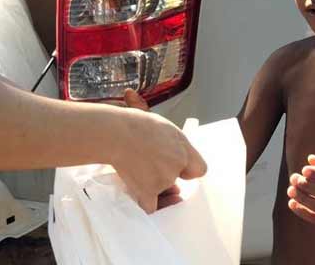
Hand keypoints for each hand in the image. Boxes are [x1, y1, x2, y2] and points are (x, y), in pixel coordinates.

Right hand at [118, 90, 182, 208]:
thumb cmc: (130, 122)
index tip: (178, 168)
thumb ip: (162, 132)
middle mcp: (177, 163)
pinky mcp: (148, 191)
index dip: (187, 169)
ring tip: (137, 173)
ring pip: (162, 190)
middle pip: (177, 179)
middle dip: (168, 177)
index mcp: (182, 146)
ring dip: (154, 188)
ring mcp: (164, 179)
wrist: (115, 133)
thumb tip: (145, 109)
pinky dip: (144, 203)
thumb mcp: (153, 119)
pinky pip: (151, 206)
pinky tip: (138, 195)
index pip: (199, 168)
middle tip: (151, 168)